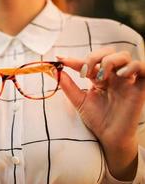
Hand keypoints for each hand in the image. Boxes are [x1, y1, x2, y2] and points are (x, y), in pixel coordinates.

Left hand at [57, 48, 144, 180]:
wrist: (109, 137)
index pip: (88, 62)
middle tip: (85, 72)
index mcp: (99, 78)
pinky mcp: (139, 88)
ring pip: (124, 56)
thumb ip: (68, 86)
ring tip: (102, 77)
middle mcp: (113, 76)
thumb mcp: (79, 101)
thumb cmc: (97, 119)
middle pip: (108, 52)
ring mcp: (126, 81)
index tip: (60, 60)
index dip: (74, 59)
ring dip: (110, 61)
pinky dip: (132, 66)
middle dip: (94, 57)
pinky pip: (142, 68)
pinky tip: (120, 76)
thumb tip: (54, 71)